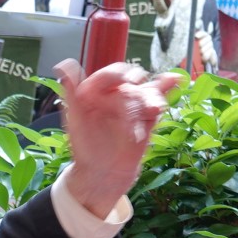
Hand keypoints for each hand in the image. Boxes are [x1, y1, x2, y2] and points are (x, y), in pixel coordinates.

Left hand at [55, 59, 181, 218]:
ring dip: (151, 97)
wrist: (104, 173)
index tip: (123, 83)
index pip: (109, 75)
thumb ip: (71, 91)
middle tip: (133, 103)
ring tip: (153, 110)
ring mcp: (132, 105)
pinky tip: (175, 80)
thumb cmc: (85, 147)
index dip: (116, 75)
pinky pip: (158, 99)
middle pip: (133, 79)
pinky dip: (166, 89)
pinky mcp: (147, 116)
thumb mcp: (75, 118)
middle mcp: (114, 94)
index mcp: (95, 91)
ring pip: (148, 91)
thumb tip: (62, 64)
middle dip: (135, 89)